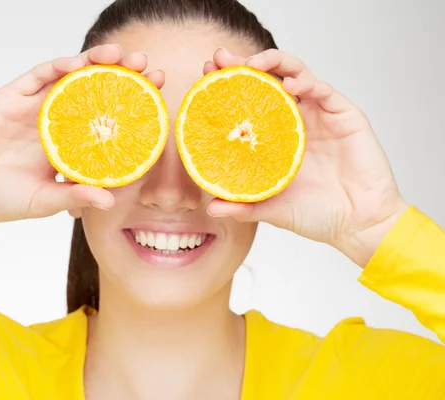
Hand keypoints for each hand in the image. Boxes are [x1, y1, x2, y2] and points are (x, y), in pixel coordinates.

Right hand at [0, 44, 165, 245]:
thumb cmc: (4, 200)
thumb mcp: (46, 201)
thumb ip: (75, 196)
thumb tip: (110, 202)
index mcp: (72, 143)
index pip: (109, 117)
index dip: (134, 104)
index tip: (159, 94)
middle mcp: (59, 121)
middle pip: (96, 90)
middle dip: (122, 75)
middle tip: (147, 66)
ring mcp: (36, 107)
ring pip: (71, 76)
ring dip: (96, 62)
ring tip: (120, 55)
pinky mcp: (13, 97)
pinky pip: (39, 76)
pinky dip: (58, 67)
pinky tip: (78, 64)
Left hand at [205, 48, 408, 266]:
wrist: (358, 224)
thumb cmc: (316, 215)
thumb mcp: (271, 208)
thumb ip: (242, 206)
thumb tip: (210, 207)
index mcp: (276, 137)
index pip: (248, 102)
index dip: (227, 86)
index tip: (205, 74)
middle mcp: (295, 120)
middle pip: (267, 81)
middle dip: (243, 64)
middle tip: (219, 58)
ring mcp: (320, 115)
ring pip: (295, 74)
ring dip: (273, 62)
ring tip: (252, 64)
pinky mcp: (345, 115)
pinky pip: (324, 91)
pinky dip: (307, 83)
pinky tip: (290, 86)